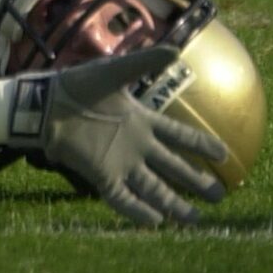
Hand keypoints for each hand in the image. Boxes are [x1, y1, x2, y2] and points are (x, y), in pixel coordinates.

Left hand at [22, 46, 226, 227]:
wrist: (48, 103)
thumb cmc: (80, 84)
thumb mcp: (116, 71)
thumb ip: (145, 61)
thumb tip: (176, 49)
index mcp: (141, 120)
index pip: (178, 135)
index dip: (201, 144)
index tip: (224, 154)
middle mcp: (135, 145)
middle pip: (172, 167)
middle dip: (195, 180)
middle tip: (218, 194)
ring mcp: (120, 163)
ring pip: (153, 188)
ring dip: (174, 203)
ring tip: (195, 219)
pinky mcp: (101, 176)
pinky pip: (123, 198)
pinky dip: (138, 211)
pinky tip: (156, 222)